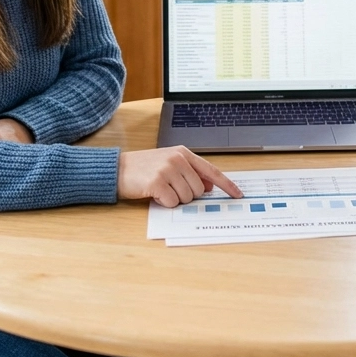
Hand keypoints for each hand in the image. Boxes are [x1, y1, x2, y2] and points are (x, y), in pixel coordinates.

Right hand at [118, 146, 243, 206]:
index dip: (226, 184)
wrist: (118, 169)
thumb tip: (209, 186)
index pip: (211, 170)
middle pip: (198, 190)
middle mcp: (177, 159)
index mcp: (183, 153)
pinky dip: (165, 203)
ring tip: (160, 189)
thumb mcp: (169, 164)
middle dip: (186, 195)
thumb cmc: (143, 168)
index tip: (238, 194)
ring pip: (186, 197)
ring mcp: (167, 169)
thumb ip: (190, 172)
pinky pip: (172, 202)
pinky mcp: (157, 182)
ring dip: (174, 199)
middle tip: (170, 188)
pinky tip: (154, 193)